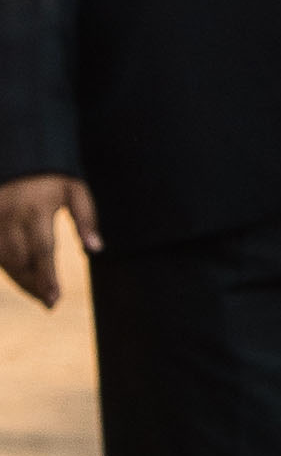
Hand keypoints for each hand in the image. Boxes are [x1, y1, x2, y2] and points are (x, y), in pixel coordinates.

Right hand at [0, 173, 100, 306]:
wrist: (20, 153)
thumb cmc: (53, 175)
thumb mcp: (75, 190)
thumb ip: (86, 218)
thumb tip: (96, 249)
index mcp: (36, 211)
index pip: (42, 252)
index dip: (47, 278)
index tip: (54, 300)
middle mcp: (11, 217)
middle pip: (19, 261)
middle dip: (33, 285)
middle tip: (51, 303)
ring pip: (3, 260)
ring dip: (20, 281)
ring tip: (40, 295)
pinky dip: (8, 268)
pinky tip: (23, 278)